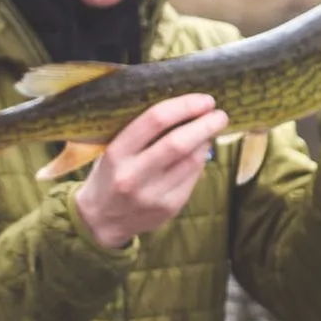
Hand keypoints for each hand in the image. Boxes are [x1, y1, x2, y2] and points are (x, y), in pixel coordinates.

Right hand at [74, 93, 227, 250]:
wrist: (100, 220)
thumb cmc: (109, 175)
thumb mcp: (113, 149)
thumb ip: (141, 132)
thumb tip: (185, 109)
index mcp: (116, 153)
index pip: (154, 120)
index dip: (184, 106)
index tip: (204, 100)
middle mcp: (133, 175)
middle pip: (178, 143)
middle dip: (205, 125)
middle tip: (220, 114)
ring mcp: (152, 195)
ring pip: (191, 161)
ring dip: (206, 141)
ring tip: (211, 129)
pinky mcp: (168, 208)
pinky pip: (193, 178)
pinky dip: (200, 160)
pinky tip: (200, 151)